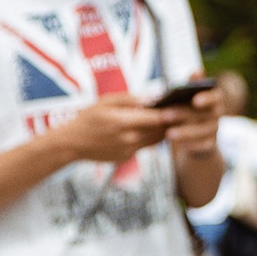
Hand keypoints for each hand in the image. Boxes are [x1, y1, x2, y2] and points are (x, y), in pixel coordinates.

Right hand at [48, 95, 173, 167]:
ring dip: (163, 131)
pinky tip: (149, 129)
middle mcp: (129, 139)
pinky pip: (144, 146)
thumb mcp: (105, 102)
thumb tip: (153, 97)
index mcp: (124, 122)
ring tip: (169, 119)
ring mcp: (129, 151)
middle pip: (161, 131)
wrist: (72, 143)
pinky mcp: (127, 158)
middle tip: (183, 112)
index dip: (173, 113)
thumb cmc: (88, 118)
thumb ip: (130, 99)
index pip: (157, 119)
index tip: (184, 106)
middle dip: (172, 122)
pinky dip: (148, 137)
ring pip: (156, 140)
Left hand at [165, 88, 222, 159]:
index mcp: (210, 96)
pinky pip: (204, 145)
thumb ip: (174, 95)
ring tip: (168, 134)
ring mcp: (214, 128)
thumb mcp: (178, 100)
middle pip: (204, 113)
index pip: (214, 96)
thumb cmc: (181, 110)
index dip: (207, 98)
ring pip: (203, 130)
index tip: (195, 101)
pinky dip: (193, 145)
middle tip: (164, 115)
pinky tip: (181, 145)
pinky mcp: (210, 143)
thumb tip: (155, 99)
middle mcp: (216, 112)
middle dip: (183, 114)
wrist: (190, 133)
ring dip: (185, 132)